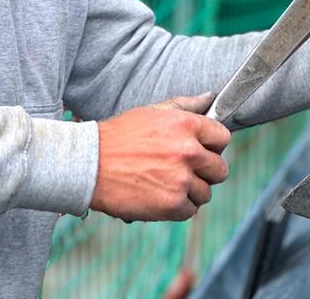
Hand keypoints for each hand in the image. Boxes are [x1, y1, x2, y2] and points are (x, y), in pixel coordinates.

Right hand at [90, 93, 229, 221]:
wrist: (87, 164)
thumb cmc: (119, 136)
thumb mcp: (152, 112)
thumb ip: (185, 105)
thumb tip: (210, 98)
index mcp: (186, 125)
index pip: (223, 138)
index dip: (212, 146)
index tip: (201, 151)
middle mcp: (188, 151)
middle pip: (220, 169)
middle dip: (205, 172)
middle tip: (183, 171)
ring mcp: (181, 179)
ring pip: (206, 192)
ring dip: (191, 191)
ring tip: (167, 183)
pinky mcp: (171, 204)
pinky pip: (190, 210)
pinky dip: (178, 208)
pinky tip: (160, 196)